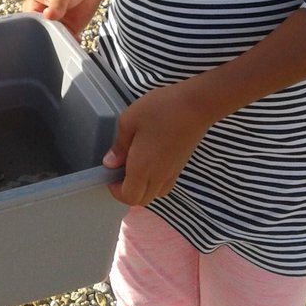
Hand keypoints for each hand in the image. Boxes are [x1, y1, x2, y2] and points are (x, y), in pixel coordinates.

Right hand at [22, 0, 107, 40]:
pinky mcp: (68, 31)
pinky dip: (72, 42)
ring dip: (61, 41)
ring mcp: (55, 26)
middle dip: (49, 36)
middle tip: (58, 34)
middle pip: (41, 33)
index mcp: (33, 7)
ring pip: (55, 39)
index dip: (36, 26)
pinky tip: (76, 39)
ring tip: (68, 36)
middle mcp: (42, 19)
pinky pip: (68, 41)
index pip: (29, 21)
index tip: (45, 28)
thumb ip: (55, 5)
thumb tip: (49, 15)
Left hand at [102, 81, 212, 205]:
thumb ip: (119, 146)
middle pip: (142, 200)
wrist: (196, 106)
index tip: (110, 174)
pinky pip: (165, 183)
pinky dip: (155, 180)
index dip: (116, 191)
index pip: (129, 197)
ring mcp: (173, 172)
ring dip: (142, 187)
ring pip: (155, 193)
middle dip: (128, 191)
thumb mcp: (130, 121)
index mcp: (142, 168)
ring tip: (135, 164)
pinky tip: (151, 160)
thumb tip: (110, 164)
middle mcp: (158, 176)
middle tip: (120, 170)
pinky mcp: (181, 166)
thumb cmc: (159, 110)